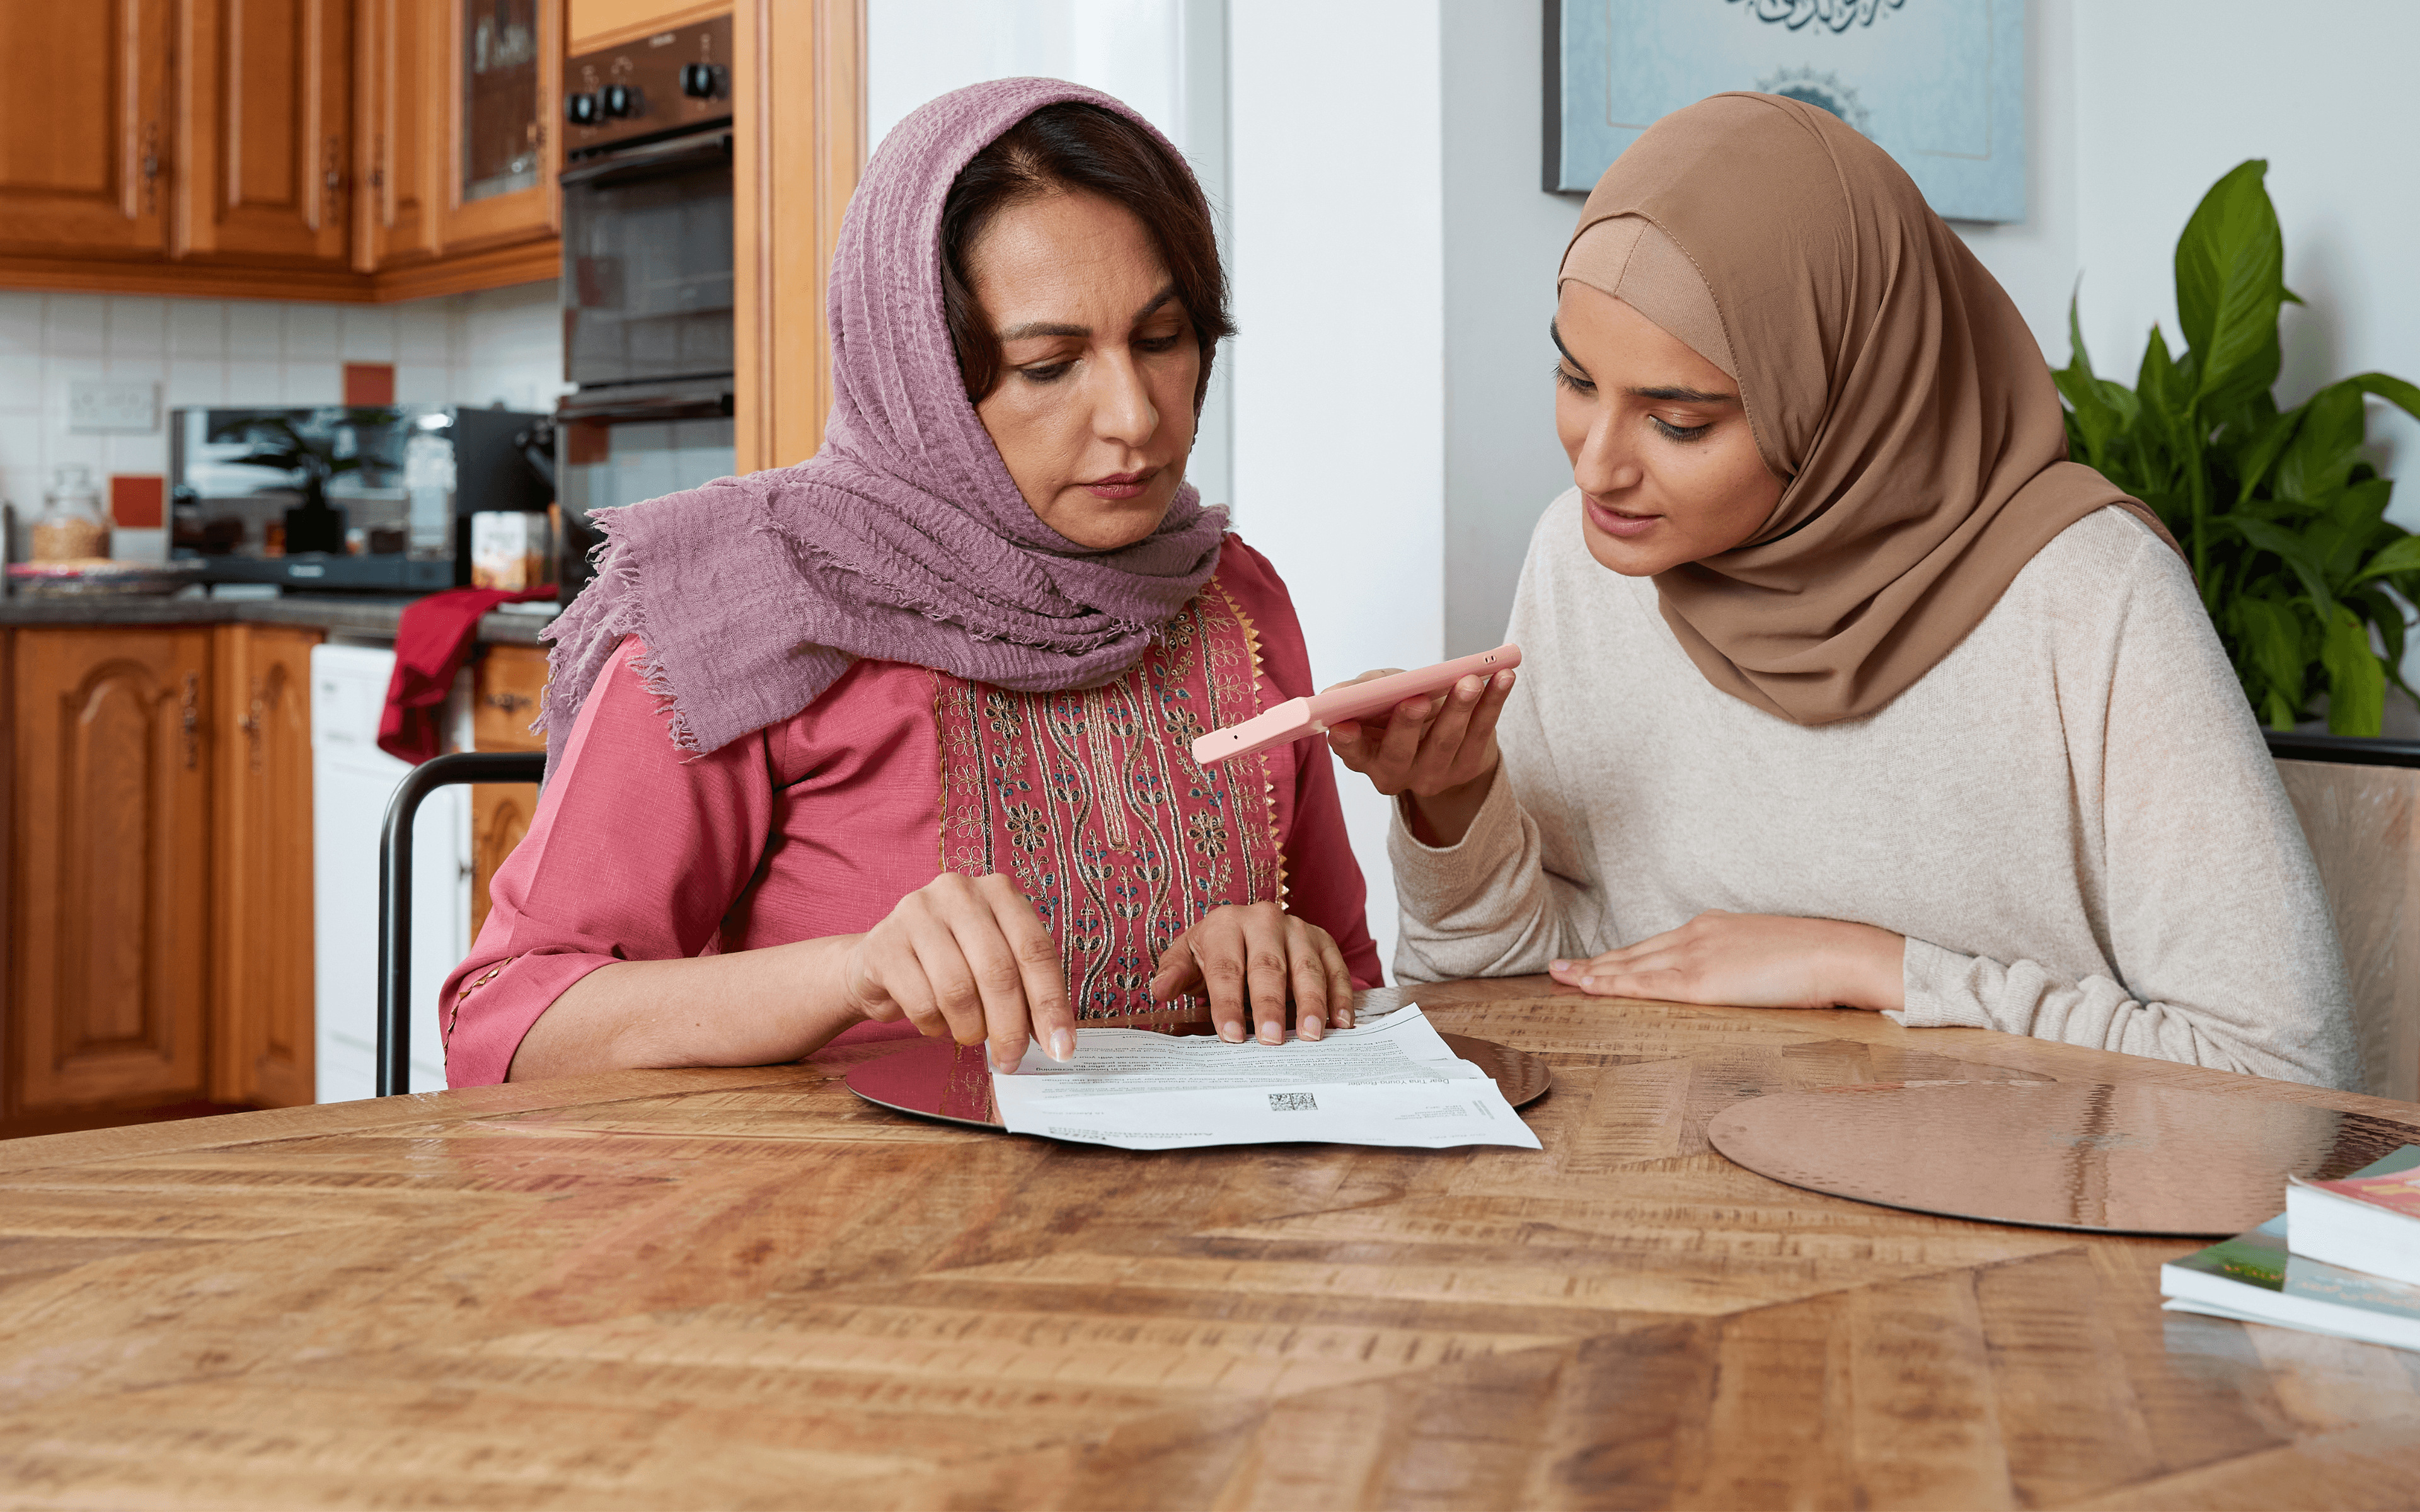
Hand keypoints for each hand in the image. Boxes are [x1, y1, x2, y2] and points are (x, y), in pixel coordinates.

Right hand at [843, 872, 1074, 1071]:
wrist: (881, 960)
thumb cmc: (950, 962)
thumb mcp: (995, 963)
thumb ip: (1027, 990)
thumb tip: (1056, 1040)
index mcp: (998, 892)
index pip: (1035, 950)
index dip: (1050, 1004)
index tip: (1061, 1048)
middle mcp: (959, 892)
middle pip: (998, 972)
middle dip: (1010, 1027)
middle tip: (1011, 1058)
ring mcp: (917, 912)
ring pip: (958, 990)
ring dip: (970, 1028)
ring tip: (969, 1034)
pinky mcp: (884, 943)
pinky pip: (921, 1002)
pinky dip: (934, 1025)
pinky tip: (934, 1021)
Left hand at [1150, 901, 1357, 1043]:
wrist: (1246, 928)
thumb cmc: (1214, 951)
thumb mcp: (1187, 958)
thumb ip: (1174, 975)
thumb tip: (1159, 991)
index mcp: (1225, 924)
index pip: (1226, 968)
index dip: (1227, 1003)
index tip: (1230, 1035)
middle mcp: (1264, 920)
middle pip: (1268, 967)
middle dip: (1270, 1005)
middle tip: (1271, 1039)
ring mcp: (1298, 929)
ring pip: (1307, 968)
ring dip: (1311, 1003)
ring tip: (1311, 1034)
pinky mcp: (1324, 940)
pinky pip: (1335, 968)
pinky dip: (1341, 996)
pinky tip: (1341, 1023)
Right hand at [1325, 667, 1516, 846]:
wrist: (1442, 729)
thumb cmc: (1398, 706)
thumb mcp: (1376, 697)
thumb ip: (1358, 693)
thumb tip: (1332, 696)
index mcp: (1365, 756)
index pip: (1352, 752)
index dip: (1347, 742)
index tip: (1343, 724)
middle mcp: (1395, 773)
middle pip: (1399, 754)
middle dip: (1407, 725)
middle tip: (1417, 698)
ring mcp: (1433, 775)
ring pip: (1445, 742)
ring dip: (1459, 709)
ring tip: (1468, 680)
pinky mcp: (1468, 766)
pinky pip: (1482, 732)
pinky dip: (1493, 702)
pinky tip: (1502, 677)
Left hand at [1546, 910, 1905, 1011]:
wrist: (1839, 954)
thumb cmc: (1817, 960)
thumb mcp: (1769, 956)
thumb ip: (1742, 965)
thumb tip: (1734, 981)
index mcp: (1714, 929)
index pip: (1657, 946)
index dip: (1622, 956)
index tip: (1596, 963)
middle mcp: (1697, 935)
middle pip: (1635, 952)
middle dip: (1597, 963)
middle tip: (1560, 969)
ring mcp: (1697, 955)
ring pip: (1632, 965)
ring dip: (1594, 973)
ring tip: (1562, 979)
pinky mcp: (1701, 980)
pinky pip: (1646, 983)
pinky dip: (1613, 984)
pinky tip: (1590, 987)